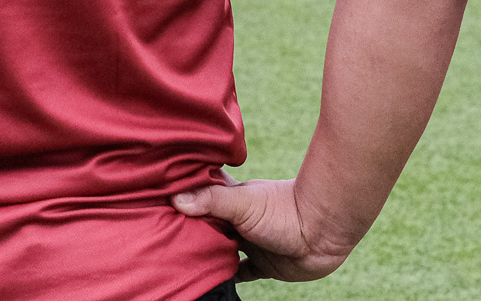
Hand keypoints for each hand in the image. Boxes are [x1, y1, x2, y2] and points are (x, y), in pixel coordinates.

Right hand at [173, 177, 352, 282]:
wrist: (323, 231)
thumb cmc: (285, 210)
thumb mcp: (244, 202)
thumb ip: (212, 200)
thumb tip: (176, 199)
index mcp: (232, 199)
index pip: (200, 196)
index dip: (182, 198)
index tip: (157, 203)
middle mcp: (239, 219)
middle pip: (208, 225)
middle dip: (189, 231)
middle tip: (161, 240)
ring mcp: (251, 242)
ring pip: (220, 250)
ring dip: (206, 255)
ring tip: (179, 263)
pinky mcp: (263, 265)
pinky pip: (240, 273)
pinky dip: (226, 277)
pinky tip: (211, 283)